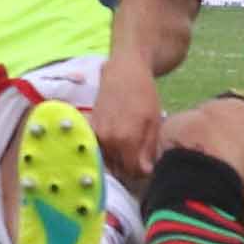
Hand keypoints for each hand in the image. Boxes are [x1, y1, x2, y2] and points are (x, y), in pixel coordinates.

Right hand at [91, 54, 166, 186]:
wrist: (124, 71)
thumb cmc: (144, 94)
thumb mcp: (154, 121)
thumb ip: (149, 149)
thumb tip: (145, 172)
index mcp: (126, 140)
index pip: (133, 171)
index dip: (143, 172)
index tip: (149, 167)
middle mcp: (107, 140)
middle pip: (119, 169)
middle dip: (130, 169)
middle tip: (140, 160)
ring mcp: (96, 135)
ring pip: (108, 161)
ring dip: (118, 162)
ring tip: (130, 152)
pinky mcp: (90, 129)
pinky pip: (99, 150)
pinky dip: (108, 152)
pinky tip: (117, 144)